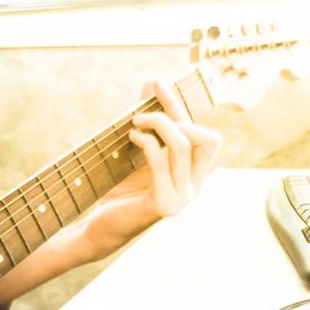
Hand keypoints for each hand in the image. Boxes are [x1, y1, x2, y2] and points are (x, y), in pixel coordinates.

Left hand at [74, 79, 223, 262]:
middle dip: (174, 114)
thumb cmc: (120, 189)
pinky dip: (147, 143)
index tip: (156, 83)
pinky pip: (161, 162)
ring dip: (157, 125)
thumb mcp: (136, 150)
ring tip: (134, 123)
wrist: (103, 227)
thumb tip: (150, 82)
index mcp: (194, 175)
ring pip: (182, 146)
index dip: (181, 106)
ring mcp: (182, 198)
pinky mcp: (164, 205)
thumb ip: (147, 120)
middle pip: (205, 139)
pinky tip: (131, 138)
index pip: (206, 136)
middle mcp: (195, 187)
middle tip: (142, 110)